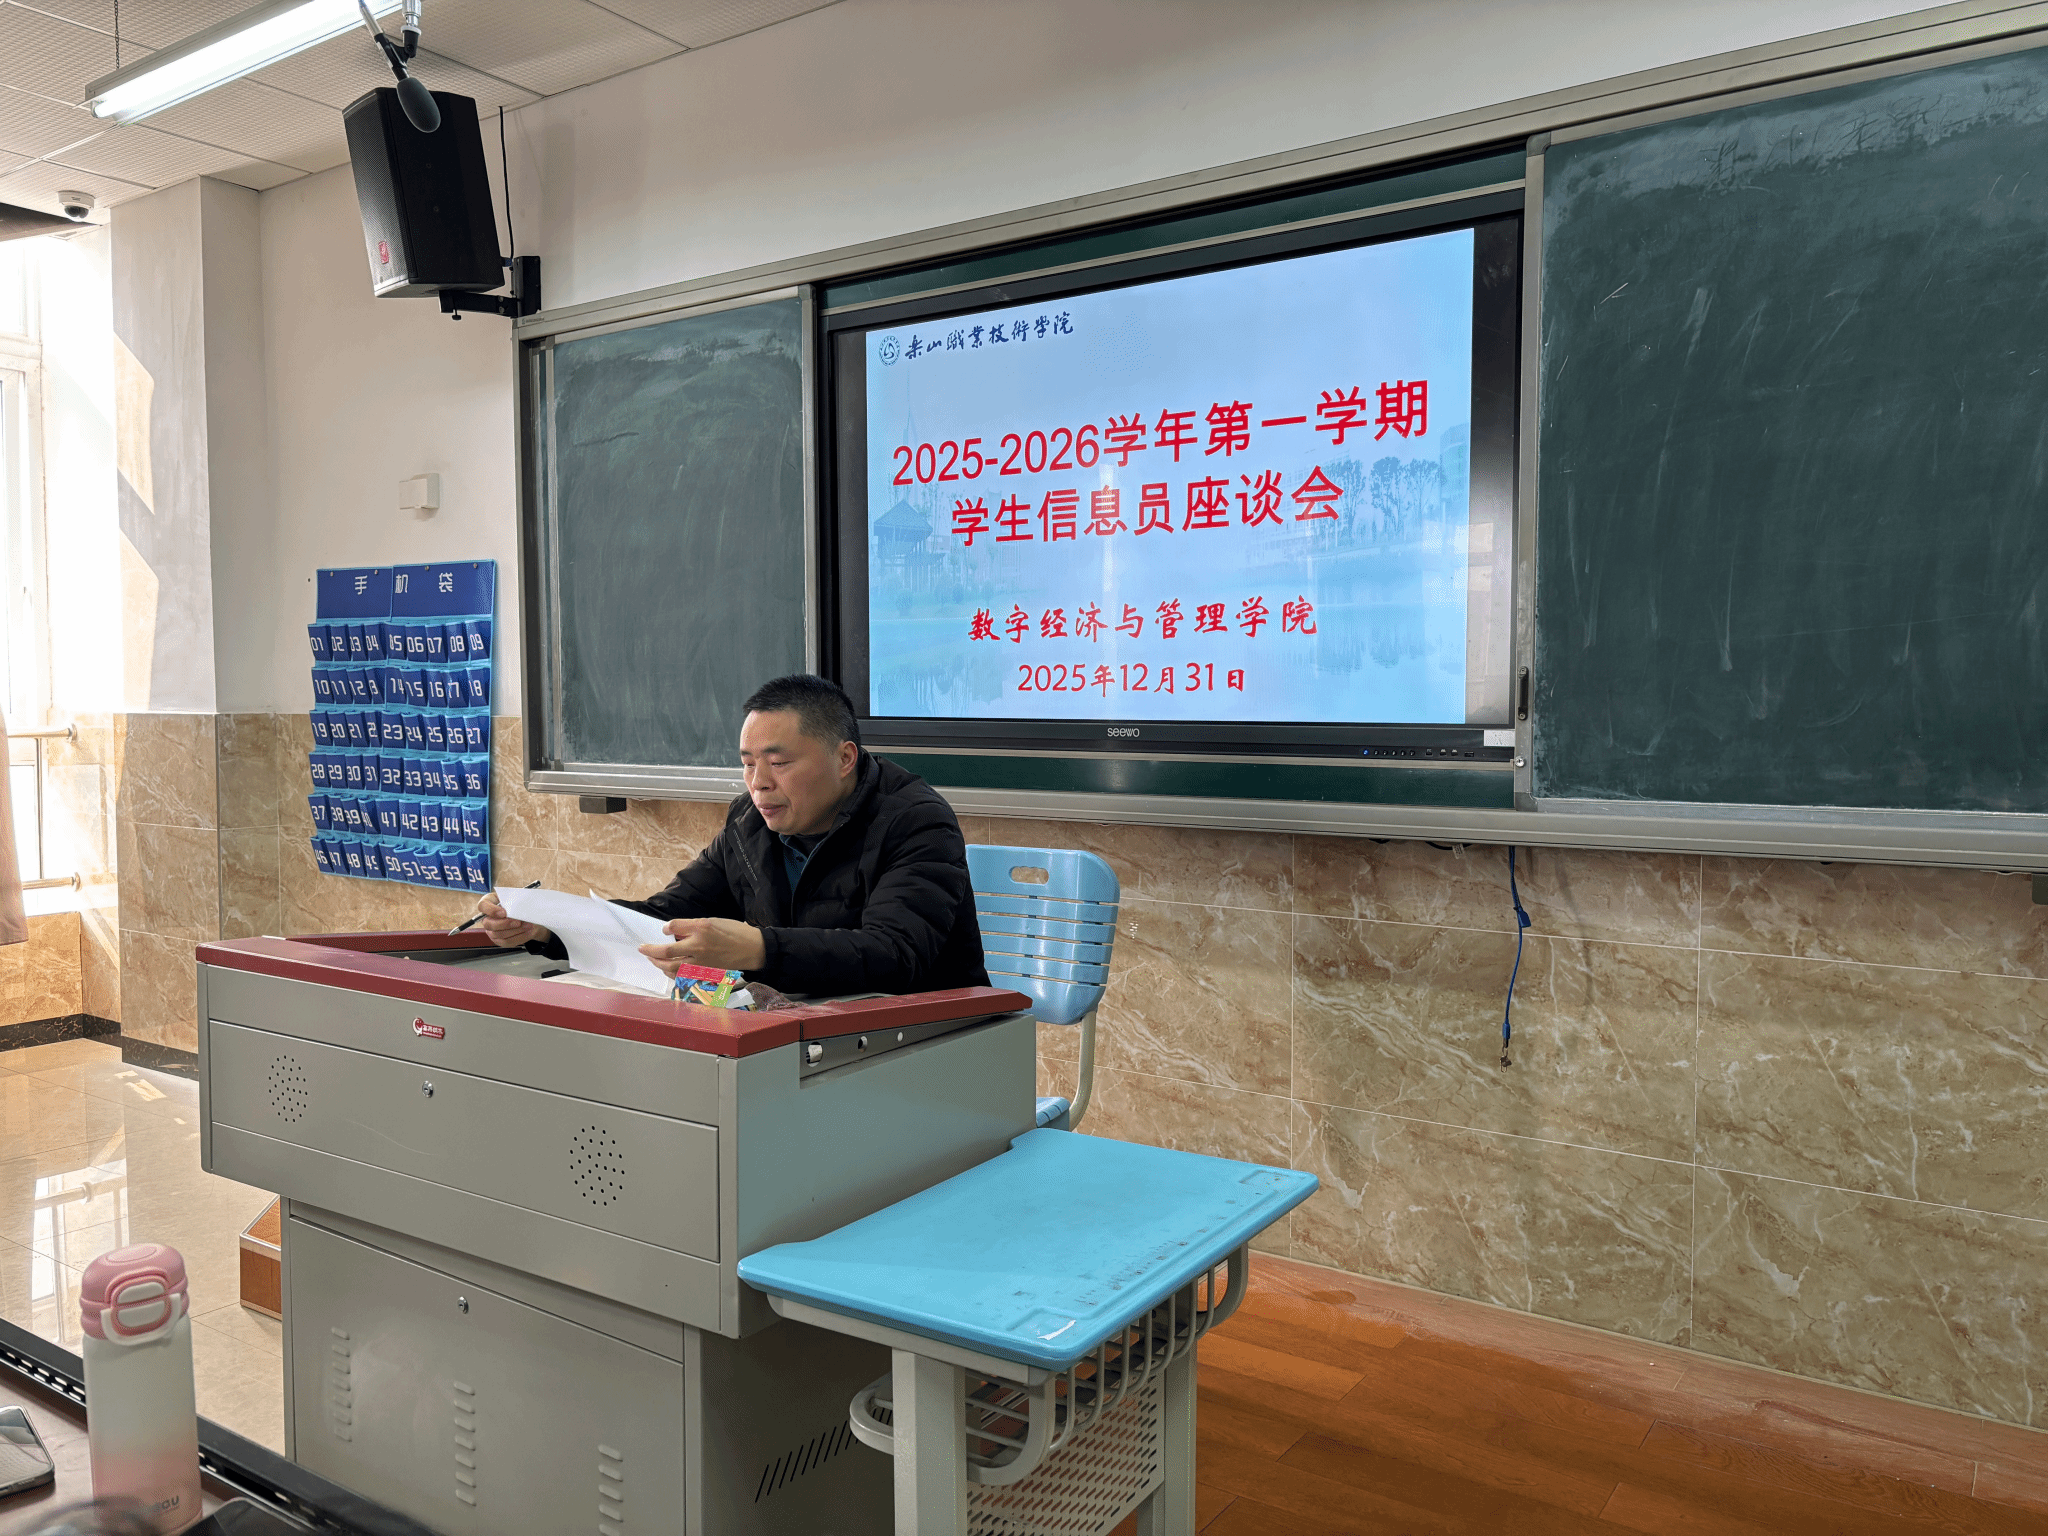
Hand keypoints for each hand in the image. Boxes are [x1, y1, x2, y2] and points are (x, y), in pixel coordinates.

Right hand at [475, 892, 547, 949]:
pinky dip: (520, 936)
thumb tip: (518, 906)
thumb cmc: (518, 903)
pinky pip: (507, 941)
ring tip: (528, 925)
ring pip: (499, 934)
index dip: (492, 910)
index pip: (482, 905)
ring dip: (515, 931)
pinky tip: (528, 931)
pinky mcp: (499, 940)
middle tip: (518, 922)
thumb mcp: (516, 897)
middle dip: (505, 924)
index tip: (504, 912)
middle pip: (489, 924)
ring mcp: (492, 930)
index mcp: (489, 903)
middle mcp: (487, 918)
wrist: (526, 915)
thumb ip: (514, 900)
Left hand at [639, 918, 766, 976]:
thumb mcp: (713, 921)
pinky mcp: (704, 974)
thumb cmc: (735, 933)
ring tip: (652, 960)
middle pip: (667, 951)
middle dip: (651, 951)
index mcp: (701, 929)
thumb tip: (674, 933)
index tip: (664, 930)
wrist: (753, 949)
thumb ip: (692, 927)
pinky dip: (671, 974)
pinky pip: (682, 977)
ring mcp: (700, 962)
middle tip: (642, 949)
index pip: (673, 928)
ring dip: (658, 964)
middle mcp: (698, 946)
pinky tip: (667, 970)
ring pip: (671, 967)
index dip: (666, 929)